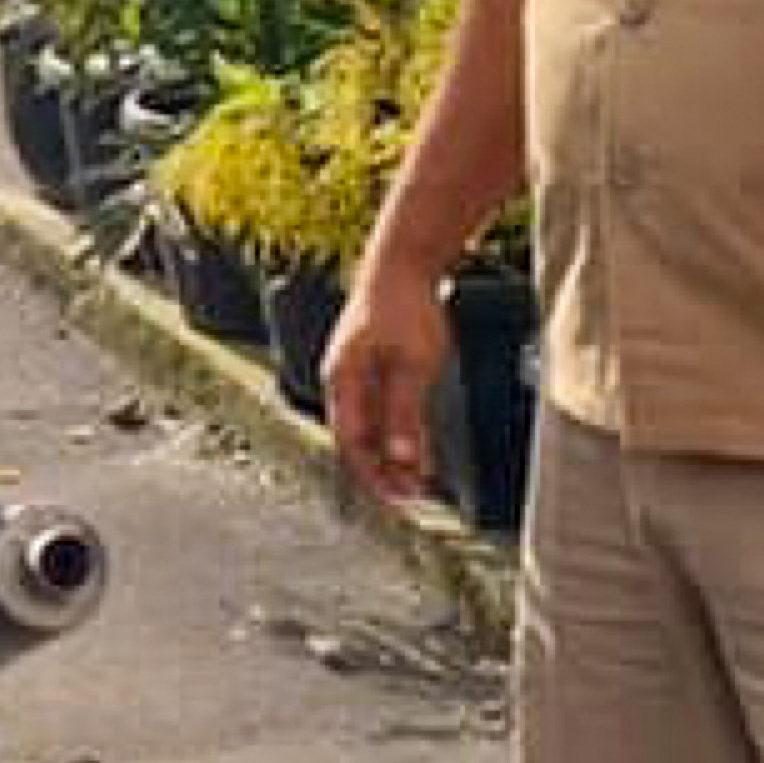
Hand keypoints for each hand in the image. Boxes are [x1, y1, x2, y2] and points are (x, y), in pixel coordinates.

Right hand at [323, 260, 452, 505]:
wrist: (403, 263)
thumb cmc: (403, 306)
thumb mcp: (412, 363)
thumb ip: (405, 412)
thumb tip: (400, 457)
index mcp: (343, 382)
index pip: (352, 444)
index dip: (373, 475)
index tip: (398, 499)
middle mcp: (345, 383)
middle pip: (359, 442)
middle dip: (383, 473)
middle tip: (412, 499)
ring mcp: (359, 376)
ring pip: (373, 430)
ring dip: (393, 458)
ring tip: (419, 484)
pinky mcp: (376, 370)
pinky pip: (384, 413)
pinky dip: (401, 436)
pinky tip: (420, 452)